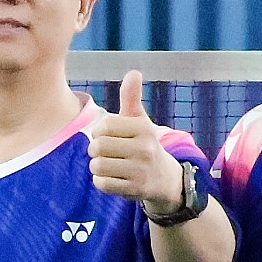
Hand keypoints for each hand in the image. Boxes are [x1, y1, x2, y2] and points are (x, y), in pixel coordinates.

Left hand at [87, 72, 187, 213]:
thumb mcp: (140, 120)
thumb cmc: (144, 144)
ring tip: (109, 165)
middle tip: (107, 153)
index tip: (109, 136)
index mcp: (143, 128)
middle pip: (97, 147)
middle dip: (96, 150)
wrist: (165, 178)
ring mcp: (141, 170)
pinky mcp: (135, 189)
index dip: (99, 132)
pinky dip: (102, 182)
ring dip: (97, 167)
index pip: (103, 127)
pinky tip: (113, 178)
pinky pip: (102, 184)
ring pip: (97, 166)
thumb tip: (133, 72)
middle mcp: (144, 148)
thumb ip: (132, 97)